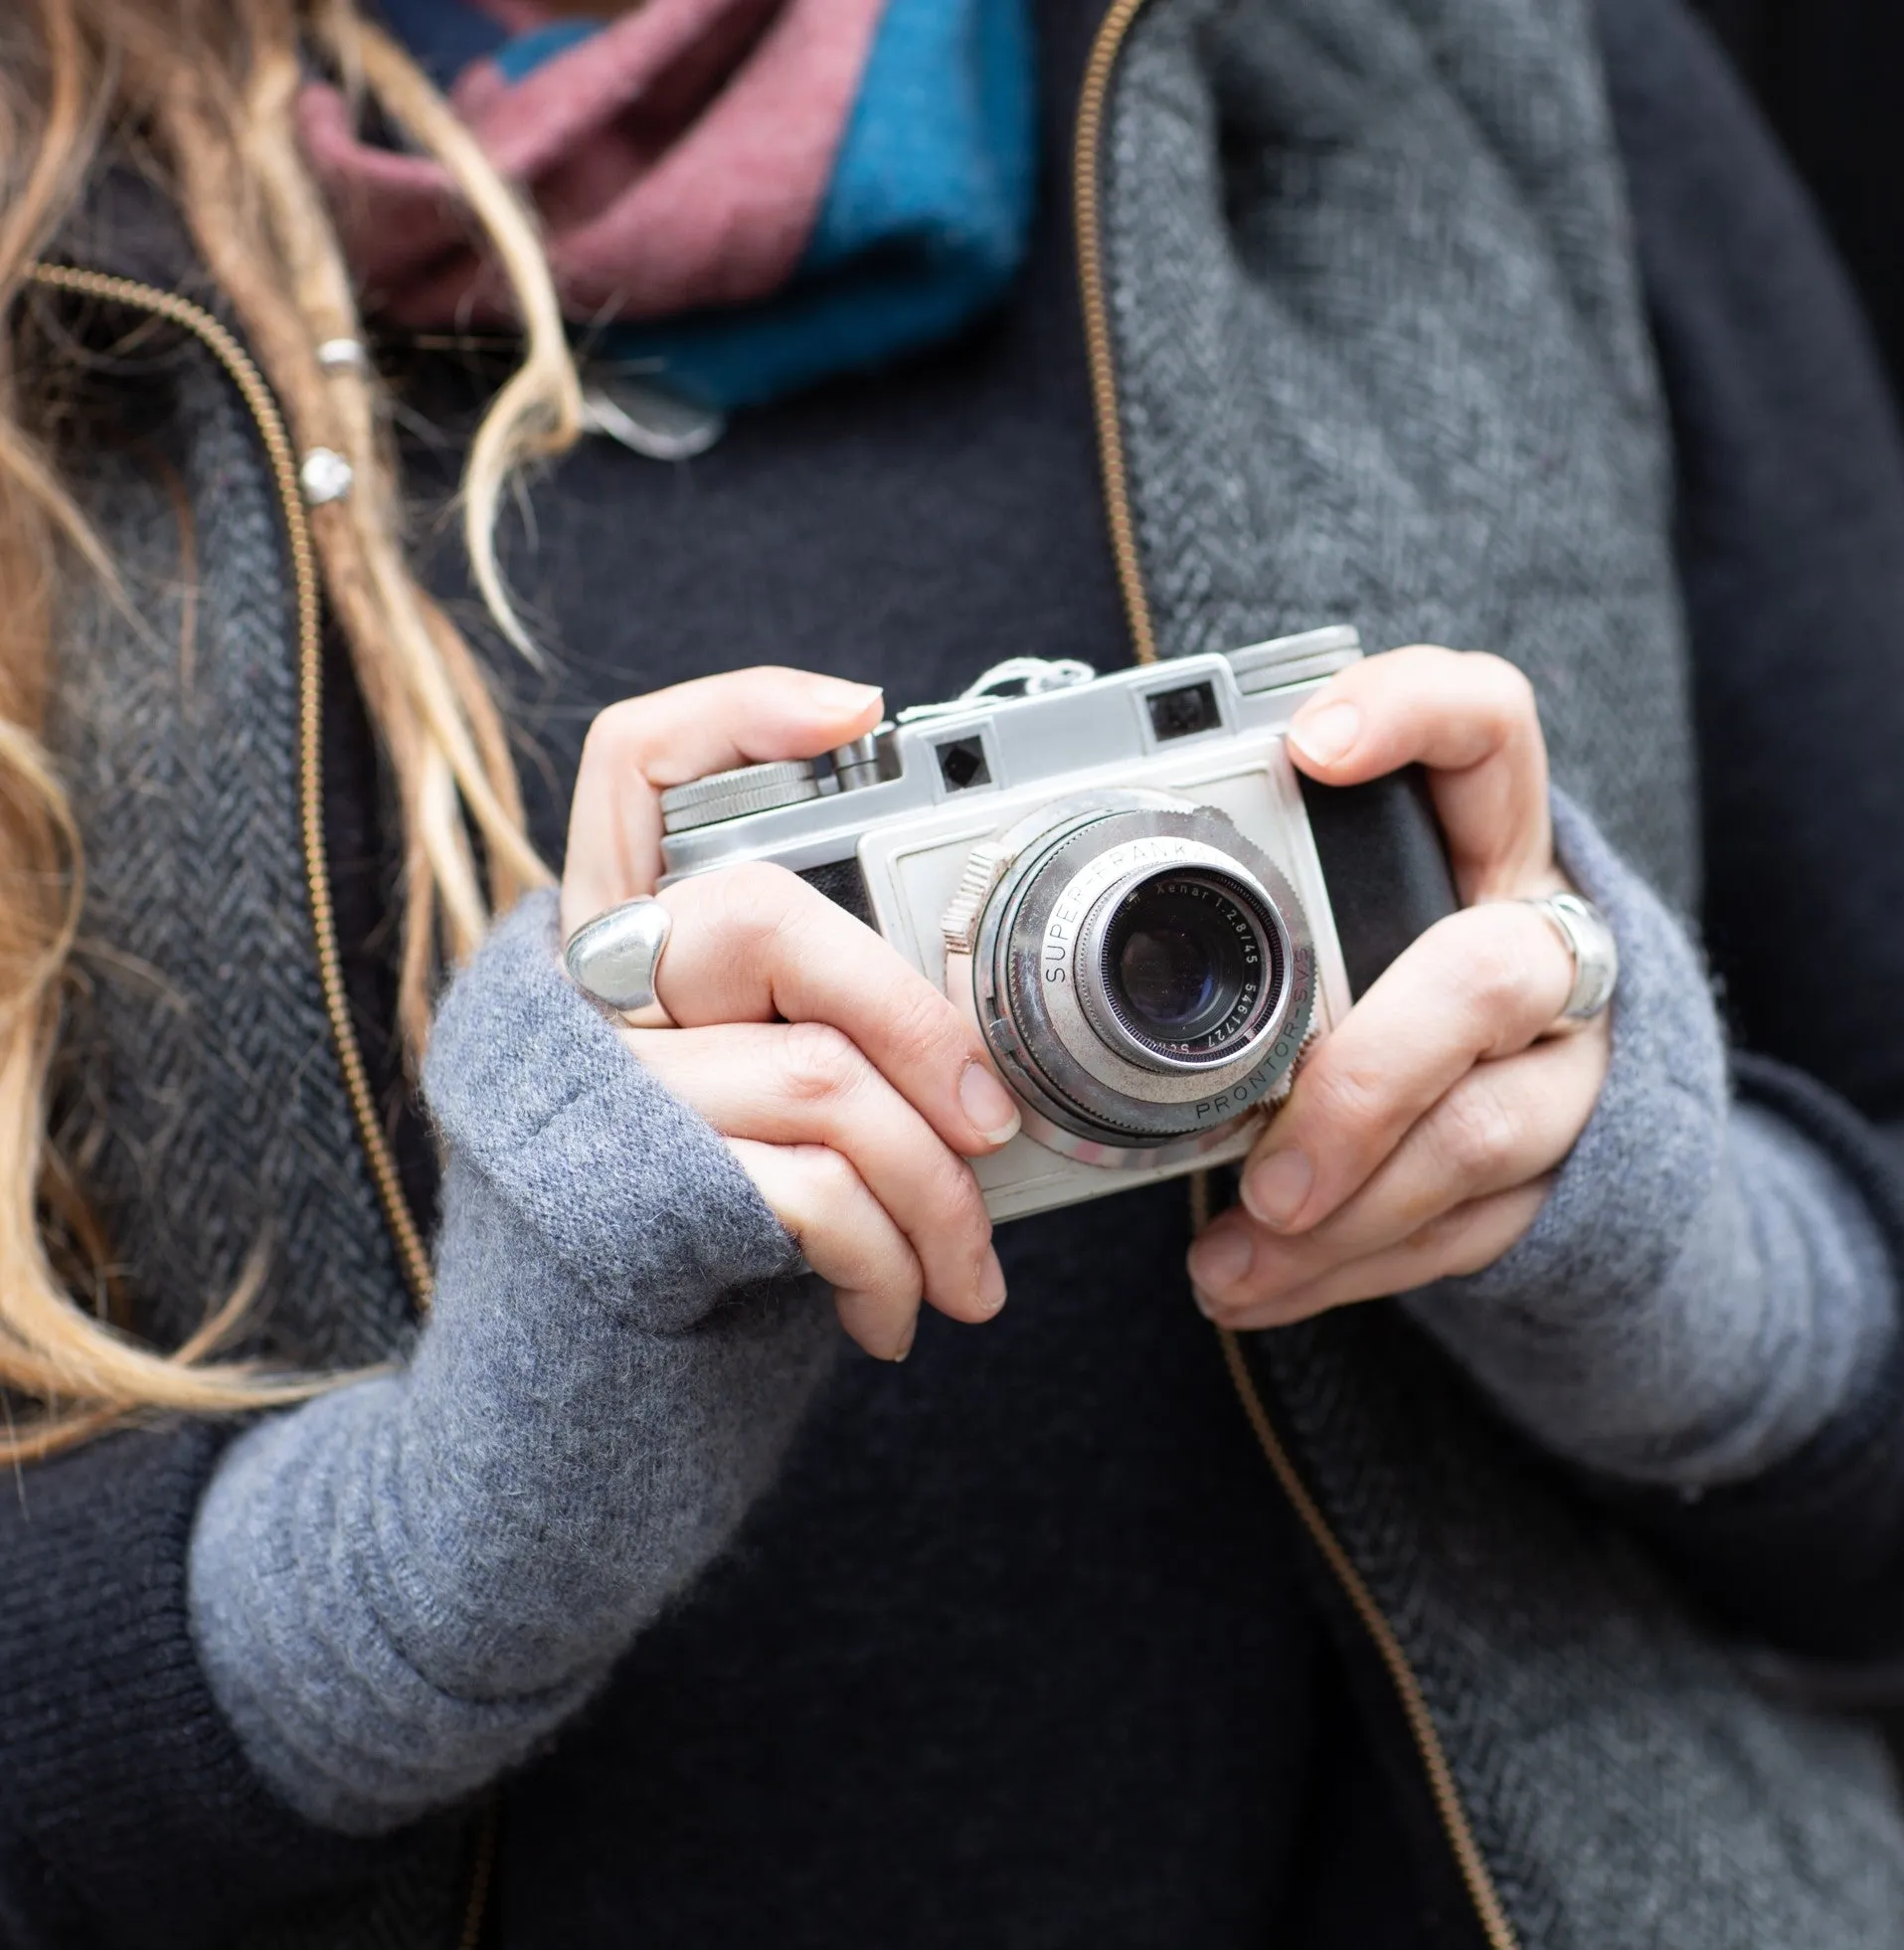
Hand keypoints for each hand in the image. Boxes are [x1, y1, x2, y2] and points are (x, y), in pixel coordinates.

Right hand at [562, 668, 1019, 1362]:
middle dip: (914, 1020)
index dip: (736, 714)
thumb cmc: (680, 1271)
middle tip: (993, 1122)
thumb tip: (972, 1060)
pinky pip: (810, 1191)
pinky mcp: (620, 1202)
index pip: (632, 770)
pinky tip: (889, 1316)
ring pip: (818, 1075)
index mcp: (605, 958)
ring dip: (935, 1192)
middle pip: (757, 918)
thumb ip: (802, 1045)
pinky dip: (888, 1262)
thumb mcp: (737, 1131)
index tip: (859, 711)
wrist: (556, 1449)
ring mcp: (592, 1103)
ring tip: (964, 1273)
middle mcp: (579, 1006)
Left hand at [1185, 646, 1610, 1328]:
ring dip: (1346, 1212)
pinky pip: (1469, 1229)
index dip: (1414, 716)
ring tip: (1236, 1257)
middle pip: (1489, 976)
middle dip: (1362, 1086)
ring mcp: (1570, 1059)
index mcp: (1484, 839)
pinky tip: (1264, 1285)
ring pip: (1485, 1132)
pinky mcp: (1563, 1167)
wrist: (1522, 1090)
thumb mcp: (1341, 912)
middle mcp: (1545, 936)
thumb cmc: (1388, 977)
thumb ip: (1249, 903)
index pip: (1487, 727)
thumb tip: (1037, 952)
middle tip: (1261, 1171)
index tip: (1308, 747)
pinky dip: (1352, 1268)